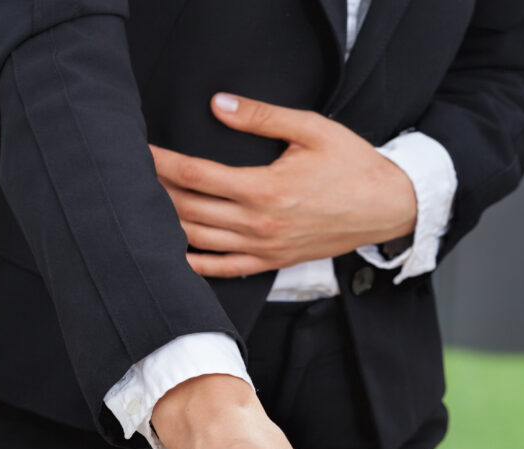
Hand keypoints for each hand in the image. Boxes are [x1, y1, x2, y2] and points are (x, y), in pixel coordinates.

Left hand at [151, 93, 416, 277]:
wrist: (389, 207)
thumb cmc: (354, 166)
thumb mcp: (312, 130)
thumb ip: (261, 117)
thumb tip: (218, 105)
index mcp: (265, 189)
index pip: (195, 175)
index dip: (160, 162)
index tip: (139, 150)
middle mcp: (260, 223)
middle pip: (188, 208)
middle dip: (156, 190)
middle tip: (133, 175)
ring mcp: (267, 247)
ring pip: (200, 239)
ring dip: (168, 223)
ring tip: (145, 207)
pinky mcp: (276, 260)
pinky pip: (227, 268)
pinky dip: (197, 263)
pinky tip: (176, 253)